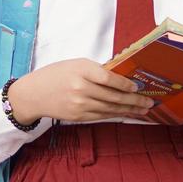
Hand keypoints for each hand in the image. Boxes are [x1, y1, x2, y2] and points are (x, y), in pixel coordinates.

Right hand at [7, 58, 155, 123]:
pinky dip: (116, 115)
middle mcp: (81, 88)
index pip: (109, 78)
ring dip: (129, 110)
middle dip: (134, 100)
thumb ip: (96, 70)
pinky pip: (101, 116)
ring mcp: (79, 104)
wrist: (33, 94)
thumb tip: (120, 77)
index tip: (137, 87)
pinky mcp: (78, 117)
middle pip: (113, 96)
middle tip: (149, 102)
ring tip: (143, 109)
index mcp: (81, 70)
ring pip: (110, 108)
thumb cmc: (55, 74)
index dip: (125, 84)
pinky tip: (126, 114)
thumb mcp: (74, 64)